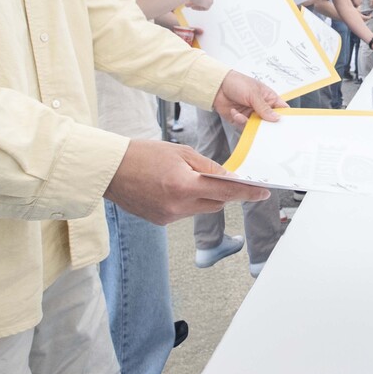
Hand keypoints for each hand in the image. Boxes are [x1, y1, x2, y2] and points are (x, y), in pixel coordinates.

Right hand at [104, 139, 270, 224]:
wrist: (110, 170)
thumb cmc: (142, 154)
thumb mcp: (180, 152)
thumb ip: (207, 166)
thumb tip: (228, 177)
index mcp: (184, 185)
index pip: (226, 192)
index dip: (247, 193)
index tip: (262, 193)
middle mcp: (178, 206)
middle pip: (216, 203)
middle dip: (223, 191)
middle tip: (221, 177)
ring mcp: (168, 217)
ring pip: (201, 209)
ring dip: (203, 196)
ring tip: (185, 177)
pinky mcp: (160, 221)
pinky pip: (185, 212)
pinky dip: (187, 201)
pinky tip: (172, 187)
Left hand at [212, 70, 286, 127]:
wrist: (217, 85)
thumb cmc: (237, 82)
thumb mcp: (253, 93)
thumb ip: (264, 107)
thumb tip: (276, 118)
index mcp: (269, 98)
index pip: (281, 109)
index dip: (284, 117)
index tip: (283, 124)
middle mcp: (261, 108)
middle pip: (270, 122)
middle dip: (266, 125)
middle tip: (262, 126)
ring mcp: (251, 114)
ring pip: (257, 127)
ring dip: (250, 123)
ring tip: (243, 116)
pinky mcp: (241, 120)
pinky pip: (244, 127)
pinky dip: (240, 121)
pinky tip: (235, 112)